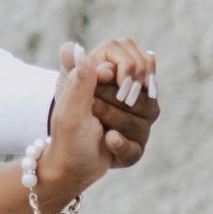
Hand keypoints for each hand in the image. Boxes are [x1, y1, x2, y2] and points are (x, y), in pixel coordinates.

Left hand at [36, 42, 146, 208]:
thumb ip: (78, 78)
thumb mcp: (69, 105)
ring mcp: (136, 115)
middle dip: (116, 103)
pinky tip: (109, 141)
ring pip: (147, 115)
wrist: (67, 166)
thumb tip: (74, 48)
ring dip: (118, 123)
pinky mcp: (138, 138)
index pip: (137, 61)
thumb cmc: (65, 131)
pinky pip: (140, 144)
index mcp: (110, 75)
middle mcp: (127, 92)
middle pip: (144, 90)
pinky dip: (122, 146)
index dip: (127, 72)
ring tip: (100, 128)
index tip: (108, 79)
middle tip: (93, 109)